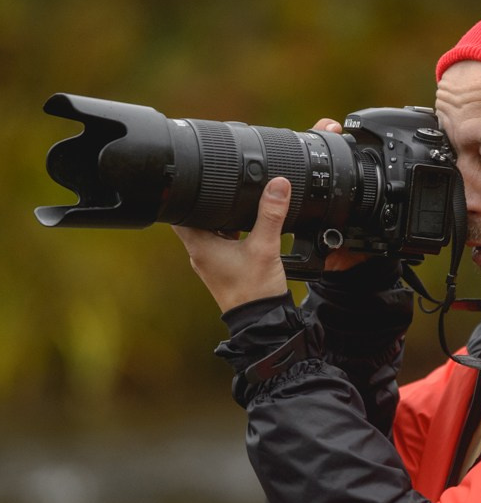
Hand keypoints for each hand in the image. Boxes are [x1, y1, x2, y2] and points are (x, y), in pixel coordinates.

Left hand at [173, 177, 291, 311]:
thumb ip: (271, 214)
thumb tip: (278, 185)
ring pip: (210, 232)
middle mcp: (200, 254)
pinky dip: (230, 235)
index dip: (188, 193)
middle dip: (211, 205)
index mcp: (200, 245)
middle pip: (196, 219)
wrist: (261, 321)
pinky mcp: (223, 269)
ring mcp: (211, 263)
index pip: (180, 211)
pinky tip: (246, 233)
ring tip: (239, 210)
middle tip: (226, 191)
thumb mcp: (265, 247)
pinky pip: (221, 245)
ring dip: (221, 220)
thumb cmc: (255, 291)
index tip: (201, 181)